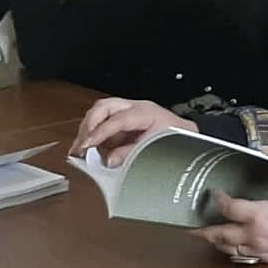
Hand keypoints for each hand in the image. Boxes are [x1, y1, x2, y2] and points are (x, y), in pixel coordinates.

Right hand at [71, 98, 197, 165]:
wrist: (186, 134)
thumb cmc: (175, 137)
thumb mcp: (156, 148)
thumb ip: (131, 154)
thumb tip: (110, 160)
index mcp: (145, 112)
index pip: (117, 119)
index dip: (100, 132)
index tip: (87, 145)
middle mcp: (134, 108)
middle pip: (104, 107)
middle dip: (88, 125)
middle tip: (81, 145)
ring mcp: (127, 112)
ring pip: (100, 114)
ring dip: (89, 131)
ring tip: (83, 150)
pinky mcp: (123, 121)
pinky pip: (103, 124)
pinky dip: (95, 136)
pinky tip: (91, 148)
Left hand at [195, 146, 267, 264]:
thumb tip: (265, 148)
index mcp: (261, 215)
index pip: (229, 208)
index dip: (218, 200)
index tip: (215, 193)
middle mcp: (258, 236)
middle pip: (221, 236)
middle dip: (205, 231)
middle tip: (193, 227)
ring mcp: (264, 250)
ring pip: (231, 251)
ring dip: (218, 243)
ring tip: (210, 237)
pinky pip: (247, 258)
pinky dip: (236, 252)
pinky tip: (234, 246)